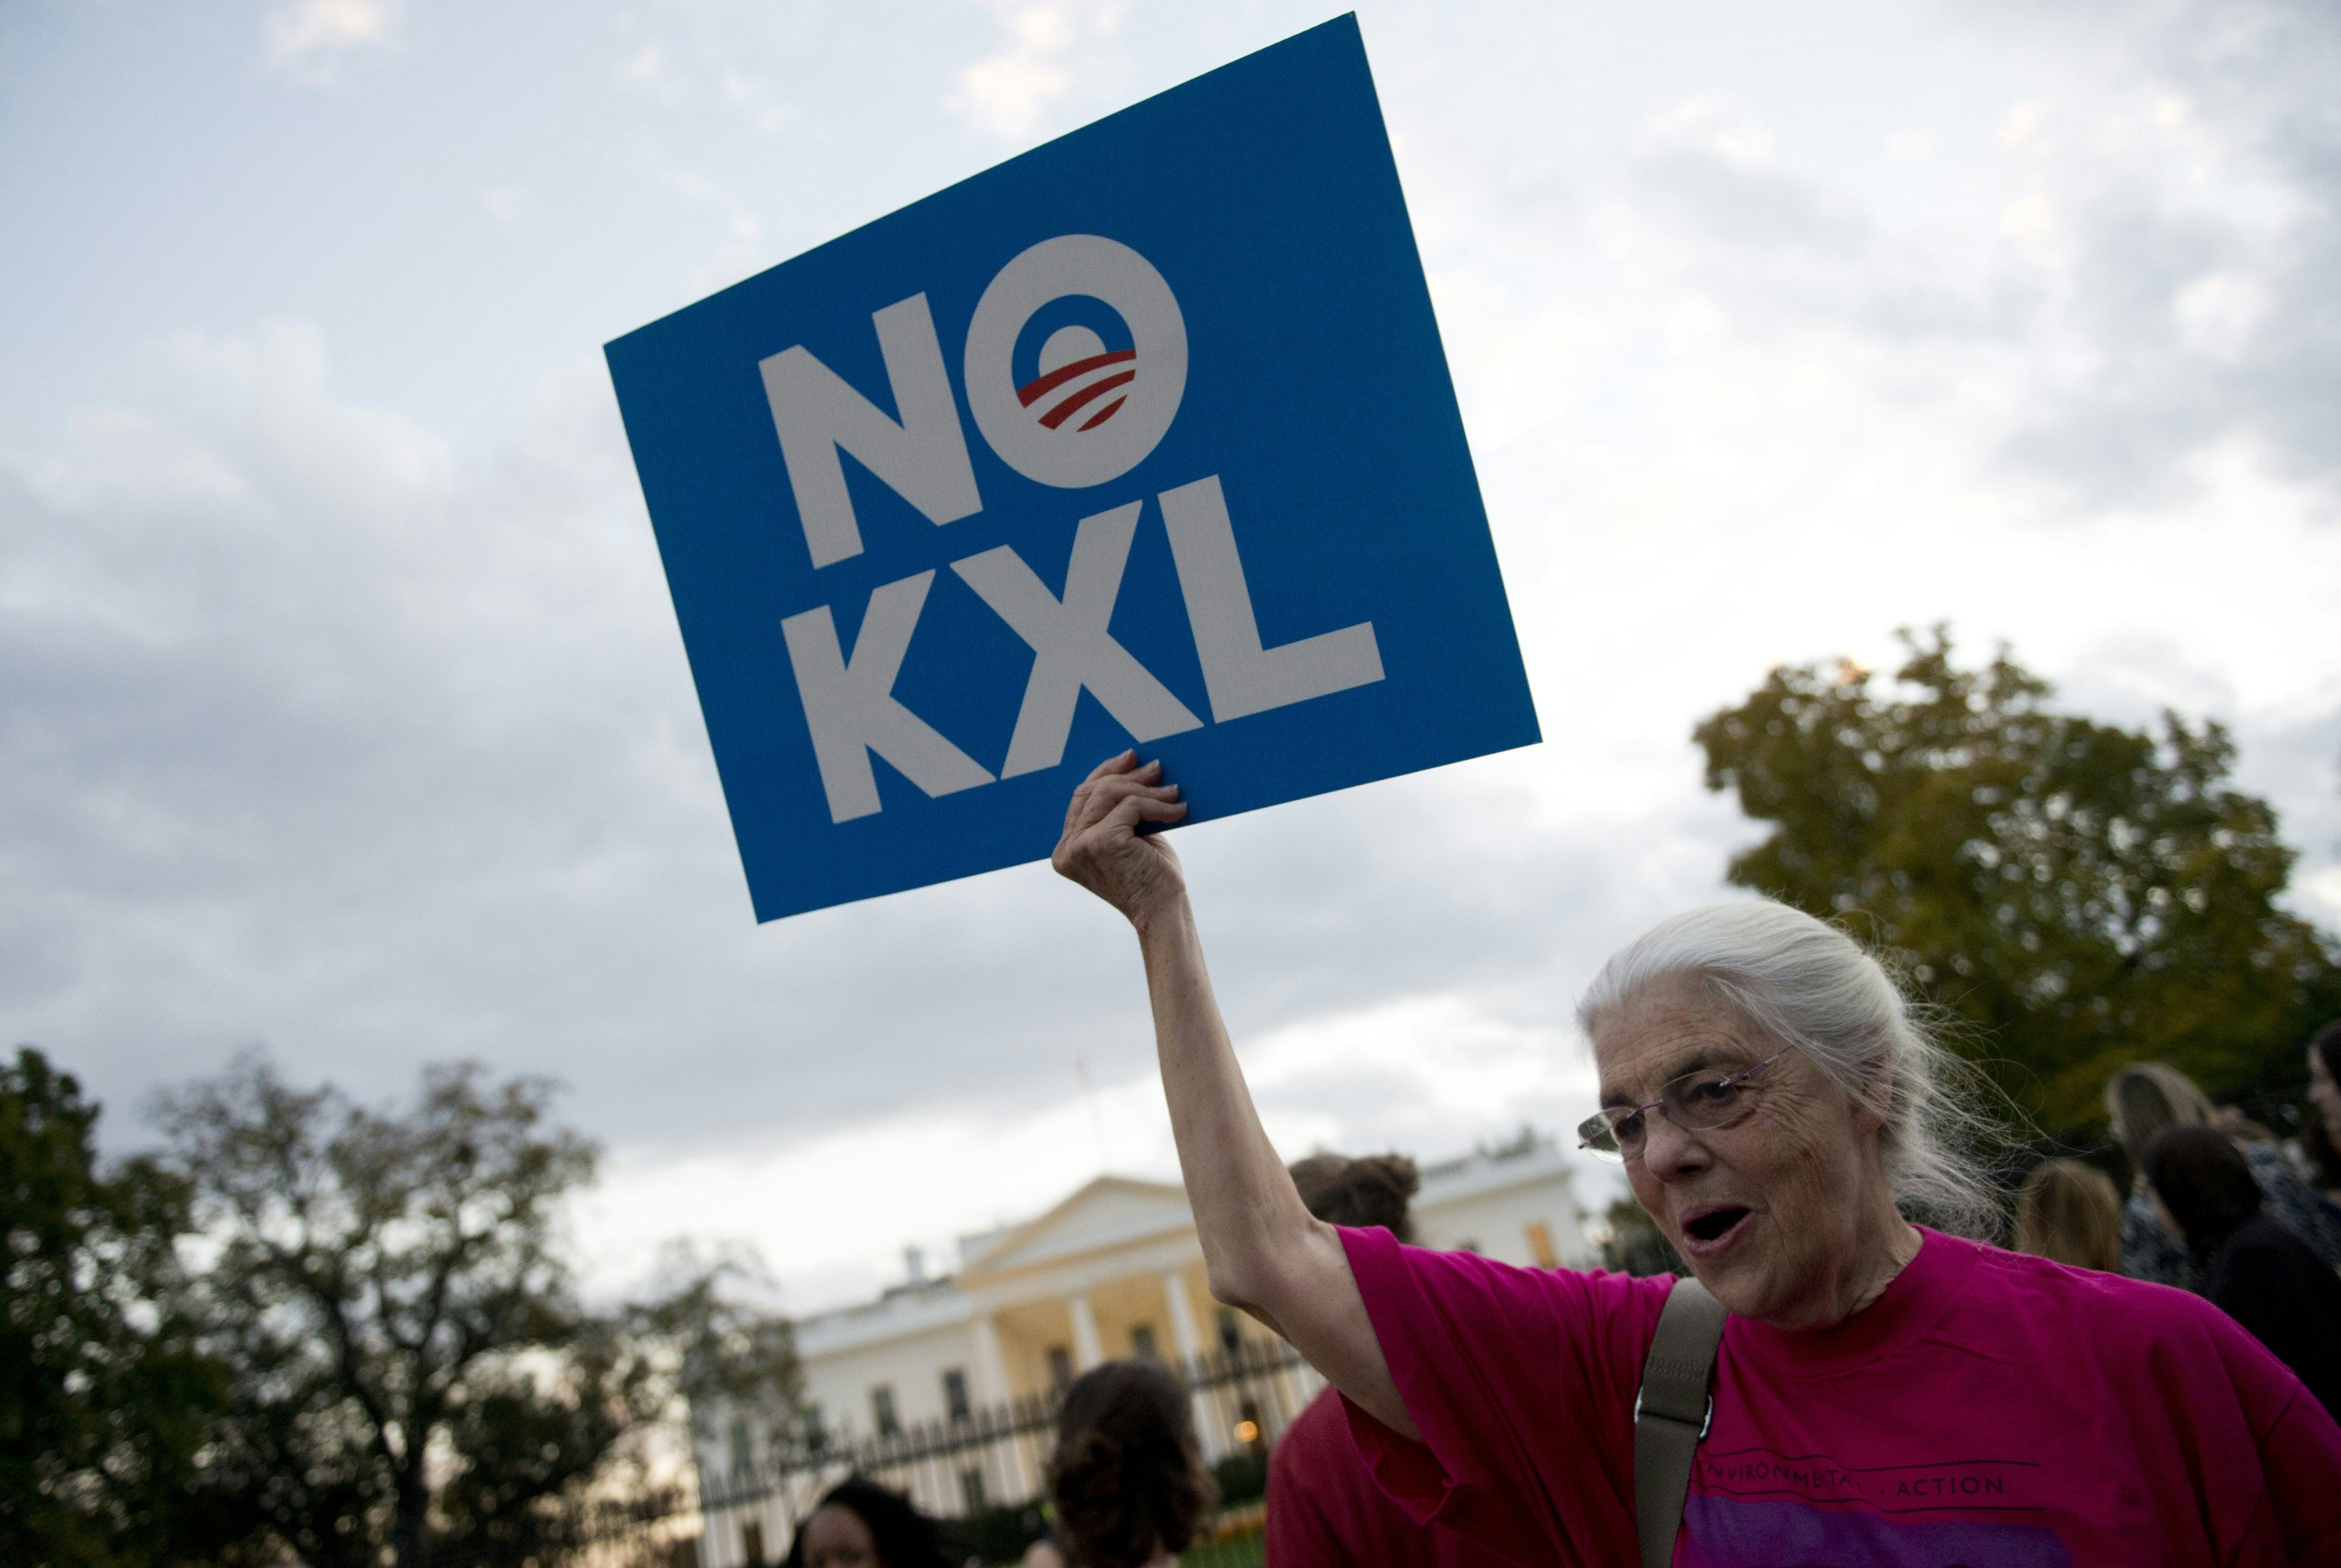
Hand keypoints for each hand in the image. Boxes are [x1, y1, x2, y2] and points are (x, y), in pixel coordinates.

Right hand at [1053, 751, 1188, 927]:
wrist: (1163, 912)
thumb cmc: (1150, 878)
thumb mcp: (1128, 838)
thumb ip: (1118, 811)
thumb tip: (1133, 766)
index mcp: (1065, 850)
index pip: (1081, 799)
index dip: (1105, 774)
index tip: (1130, 758)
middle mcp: (1066, 849)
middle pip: (1092, 791)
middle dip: (1126, 776)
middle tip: (1157, 768)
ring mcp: (1080, 846)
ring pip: (1110, 794)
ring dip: (1146, 789)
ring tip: (1173, 791)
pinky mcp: (1101, 842)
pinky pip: (1131, 806)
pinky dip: (1158, 805)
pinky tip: (1179, 810)